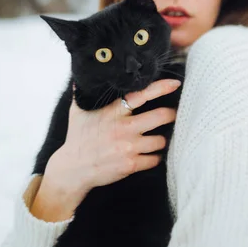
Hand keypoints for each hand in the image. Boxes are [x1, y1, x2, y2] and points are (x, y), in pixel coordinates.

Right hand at [31, 79, 180, 220]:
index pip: (141, 94)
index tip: (174, 84)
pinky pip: (154, 159)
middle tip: (173, 114)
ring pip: (161, 140)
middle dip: (171, 114)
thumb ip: (83, 94)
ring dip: (161, 139)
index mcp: (113, 111)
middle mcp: (123, 128)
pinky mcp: (131, 164)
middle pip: (160, 116)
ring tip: (156, 138)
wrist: (73, 169)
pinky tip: (149, 155)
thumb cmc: (77, 138)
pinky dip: (154, 157)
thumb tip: (84, 77)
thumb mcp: (77, 112)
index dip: (160, 87)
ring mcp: (129, 147)